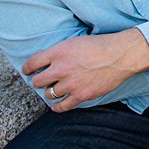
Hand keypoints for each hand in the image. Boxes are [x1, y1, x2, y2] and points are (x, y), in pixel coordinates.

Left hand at [23, 28, 148, 112]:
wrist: (120, 55)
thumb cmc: (100, 46)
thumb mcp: (75, 42)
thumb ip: (59, 52)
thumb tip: (46, 62)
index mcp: (58, 52)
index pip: (32, 63)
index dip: (27, 69)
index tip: (28, 71)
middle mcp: (61, 68)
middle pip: (37, 81)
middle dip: (40, 80)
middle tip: (45, 80)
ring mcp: (70, 83)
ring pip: (48, 94)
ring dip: (51, 91)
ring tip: (57, 88)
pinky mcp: (80, 95)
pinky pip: (61, 106)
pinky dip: (57, 106)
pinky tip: (58, 104)